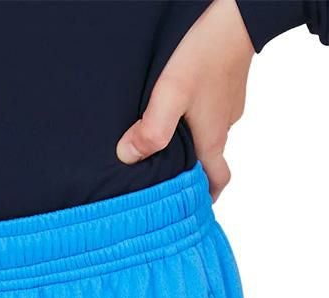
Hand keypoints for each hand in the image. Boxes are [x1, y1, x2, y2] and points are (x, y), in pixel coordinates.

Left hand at [116, 0, 253, 200]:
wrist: (237, 13)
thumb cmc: (206, 53)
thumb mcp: (171, 94)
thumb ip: (151, 129)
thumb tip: (128, 157)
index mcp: (212, 139)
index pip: (217, 180)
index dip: (204, 199)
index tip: (188, 210)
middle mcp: (222, 127)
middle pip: (205, 161)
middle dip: (185, 174)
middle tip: (158, 179)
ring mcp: (224, 107)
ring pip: (203, 136)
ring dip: (183, 146)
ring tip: (154, 145)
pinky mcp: (222, 88)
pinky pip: (204, 114)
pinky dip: (188, 121)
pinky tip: (168, 112)